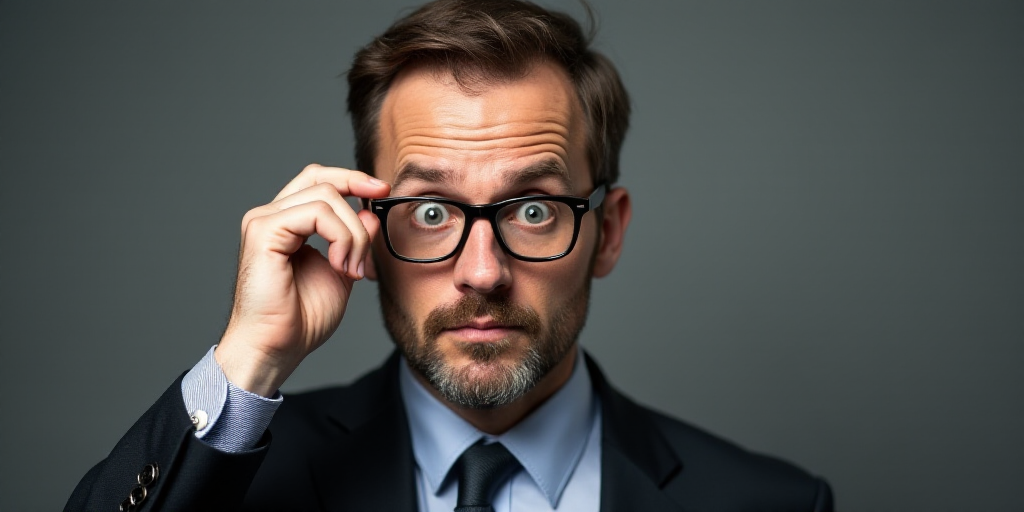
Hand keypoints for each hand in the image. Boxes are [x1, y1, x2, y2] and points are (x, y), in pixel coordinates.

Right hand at [214, 164, 390, 396]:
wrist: (276, 348)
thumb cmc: (301, 319)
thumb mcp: (342, 271)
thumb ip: (355, 241)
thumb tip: (371, 212)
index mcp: (286, 223)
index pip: (318, 182)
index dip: (351, 179)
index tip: (382, 191)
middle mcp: (270, 216)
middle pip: (320, 178)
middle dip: (357, 188)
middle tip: (381, 204)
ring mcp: (264, 221)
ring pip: (325, 196)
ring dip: (353, 232)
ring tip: (353, 267)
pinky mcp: (263, 232)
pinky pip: (316, 213)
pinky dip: (340, 237)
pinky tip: (341, 265)